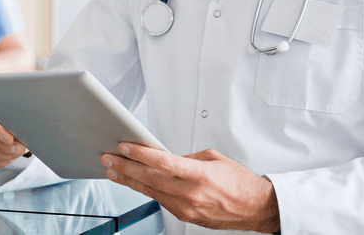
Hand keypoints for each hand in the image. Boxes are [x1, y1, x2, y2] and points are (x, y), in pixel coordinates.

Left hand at [101, 145, 279, 232]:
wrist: (255, 208)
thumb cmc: (238, 182)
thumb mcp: (213, 158)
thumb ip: (187, 157)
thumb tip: (165, 157)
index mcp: (199, 175)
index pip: (163, 162)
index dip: (141, 154)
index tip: (125, 146)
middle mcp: (191, 194)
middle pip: (150, 178)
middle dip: (126, 167)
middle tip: (109, 158)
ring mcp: (187, 208)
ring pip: (151, 192)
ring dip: (129, 181)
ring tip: (113, 171)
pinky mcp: (186, 216)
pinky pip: (160, 200)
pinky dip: (145, 190)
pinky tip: (134, 183)